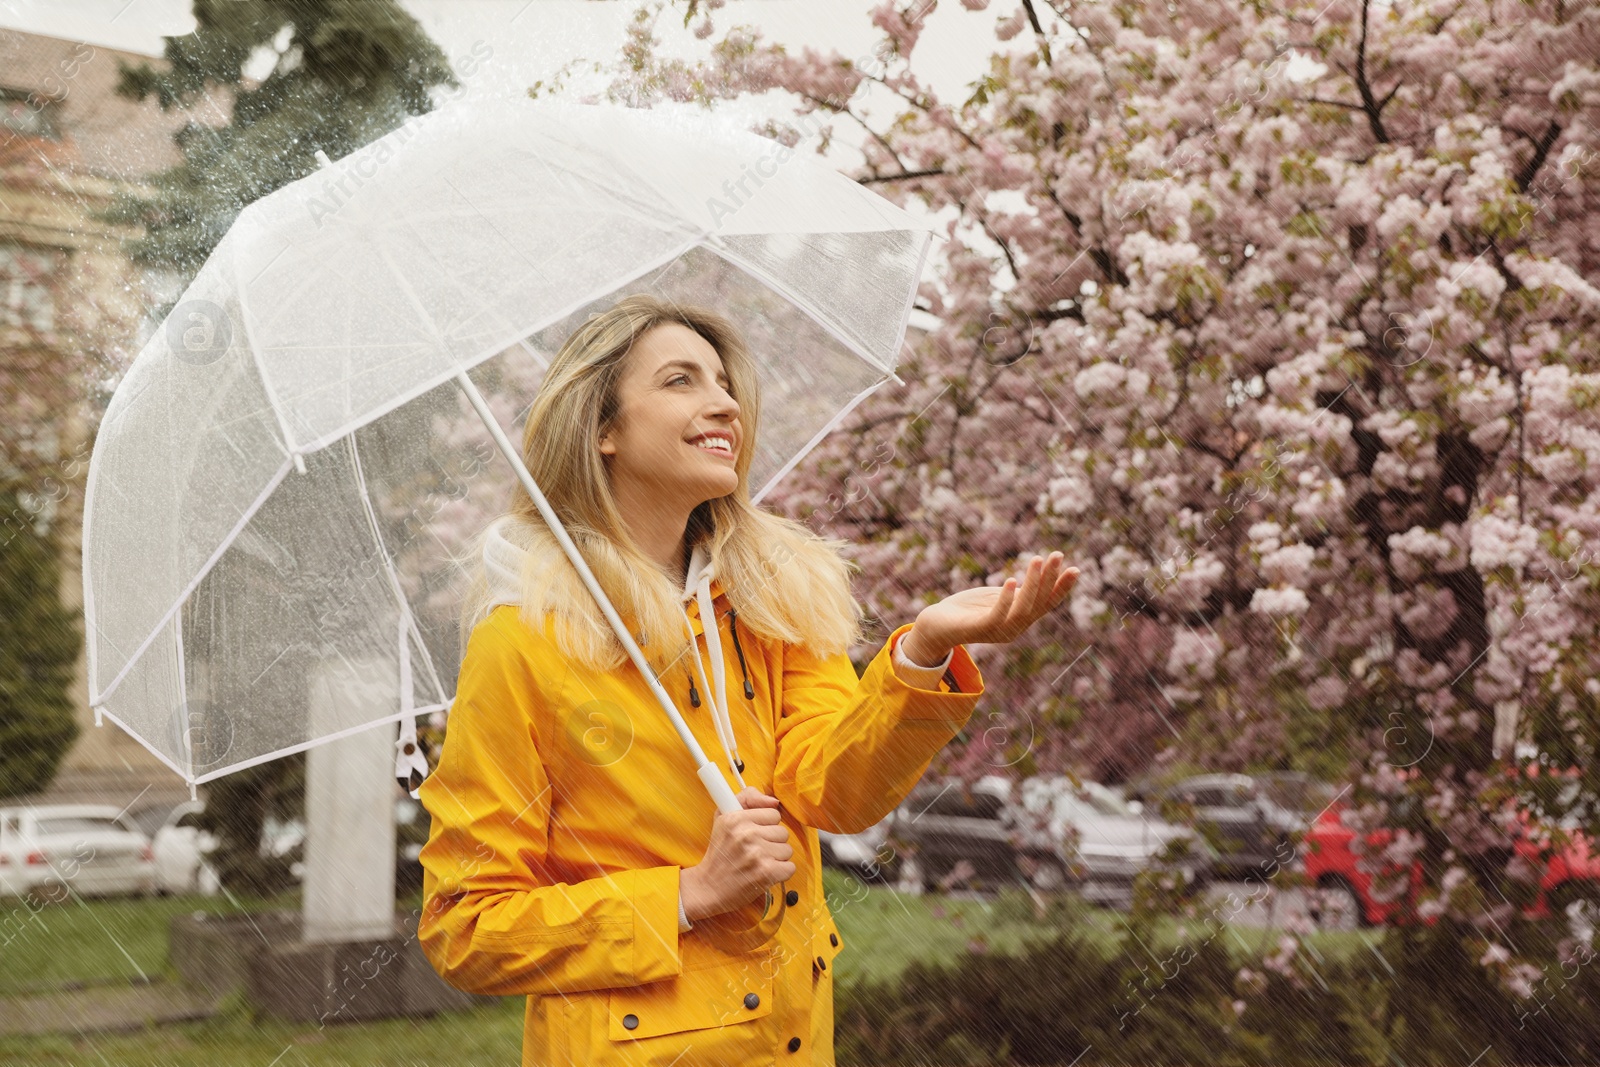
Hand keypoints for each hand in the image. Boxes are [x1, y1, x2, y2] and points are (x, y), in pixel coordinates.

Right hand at [679, 786, 795, 920]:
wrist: (709, 887)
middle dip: (772, 842)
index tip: (754, 834)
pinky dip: (781, 873)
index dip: (765, 825)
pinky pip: (790, 867)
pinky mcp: (766, 872)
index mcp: (736, 818)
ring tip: (758, 863)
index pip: (773, 813)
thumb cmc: (720, 853)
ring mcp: (757, 853)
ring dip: (776, 858)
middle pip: (783, 832)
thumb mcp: (724, 817)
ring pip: (787, 849)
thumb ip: (748, 799)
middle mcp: (746, 834)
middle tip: (755, 851)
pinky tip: (765, 873)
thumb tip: (774, 801)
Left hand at [900, 551, 1078, 665]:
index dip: (1061, 588)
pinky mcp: (979, 629)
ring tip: (1037, 559)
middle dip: (1050, 579)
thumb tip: (1038, 574)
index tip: (1075, 569)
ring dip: (1032, 584)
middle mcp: (1014, 628)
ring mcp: (998, 631)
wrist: (937, 626)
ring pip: (1023, 609)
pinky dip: (1006, 599)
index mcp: (1021, 619)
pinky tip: (1012, 581)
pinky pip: (997, 616)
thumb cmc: (968, 609)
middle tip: (1057, 555)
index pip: (1047, 604)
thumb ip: (1018, 592)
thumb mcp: (997, 597)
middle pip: (1038, 603)